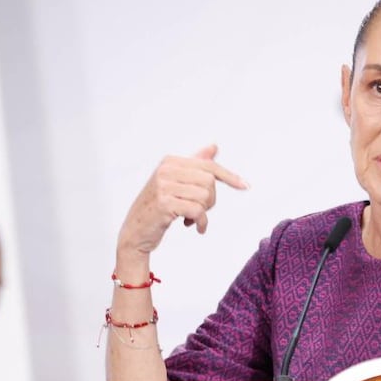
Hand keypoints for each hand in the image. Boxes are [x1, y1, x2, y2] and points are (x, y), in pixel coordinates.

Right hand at [117, 145, 248, 258]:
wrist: (135, 233)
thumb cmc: (158, 208)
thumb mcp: (175, 183)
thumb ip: (194, 165)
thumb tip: (214, 147)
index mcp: (170, 161)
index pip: (209, 166)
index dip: (230, 176)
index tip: (246, 186)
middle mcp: (166, 169)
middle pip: (210, 182)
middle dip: (210, 200)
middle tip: (199, 211)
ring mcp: (163, 186)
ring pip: (205, 197)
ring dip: (204, 213)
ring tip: (191, 219)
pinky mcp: (164, 204)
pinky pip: (198, 211)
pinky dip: (201, 223)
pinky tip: (194, 228)